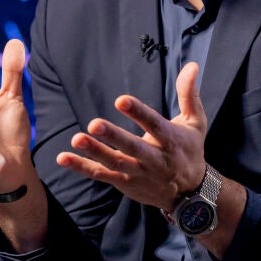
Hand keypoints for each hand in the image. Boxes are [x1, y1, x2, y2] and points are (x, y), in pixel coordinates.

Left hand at [57, 61, 207, 209]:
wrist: (190, 195)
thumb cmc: (190, 150)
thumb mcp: (196, 122)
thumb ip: (189, 94)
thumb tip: (191, 65)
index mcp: (170, 140)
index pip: (154, 124)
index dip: (138, 113)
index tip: (121, 100)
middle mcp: (154, 158)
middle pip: (133, 147)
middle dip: (113, 136)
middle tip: (94, 124)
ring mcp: (138, 173)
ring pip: (115, 163)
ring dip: (95, 152)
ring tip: (76, 140)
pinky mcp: (125, 183)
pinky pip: (101, 175)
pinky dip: (82, 167)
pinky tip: (64, 157)